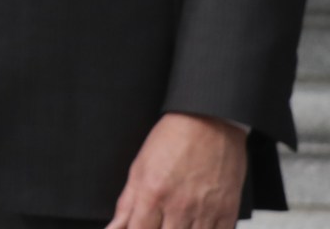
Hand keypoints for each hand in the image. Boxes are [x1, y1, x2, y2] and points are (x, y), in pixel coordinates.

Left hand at [106, 114, 245, 228]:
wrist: (209, 123)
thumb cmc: (173, 140)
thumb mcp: (139, 168)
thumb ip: (127, 203)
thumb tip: (114, 227)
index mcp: (153, 194)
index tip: (138, 228)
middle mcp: (179, 206)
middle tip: (160, 223)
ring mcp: (205, 211)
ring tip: (176, 224)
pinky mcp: (228, 212)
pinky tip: (197, 226)